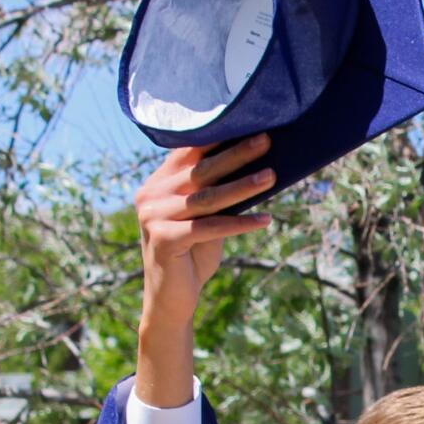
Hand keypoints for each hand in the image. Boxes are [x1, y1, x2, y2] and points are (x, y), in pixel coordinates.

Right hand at [133, 134, 273, 404]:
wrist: (172, 300)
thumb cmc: (193, 255)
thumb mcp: (205, 217)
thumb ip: (216, 192)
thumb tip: (257, 164)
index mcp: (158, 183)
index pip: (189, 152)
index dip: (219, 138)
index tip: (251, 124)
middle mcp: (151, 195)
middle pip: (201, 171)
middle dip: (236, 155)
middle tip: (267, 141)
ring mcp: (154, 217)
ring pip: (207, 197)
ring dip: (243, 186)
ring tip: (271, 176)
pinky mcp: (164, 240)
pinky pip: (208, 227)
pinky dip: (239, 223)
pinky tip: (265, 220)